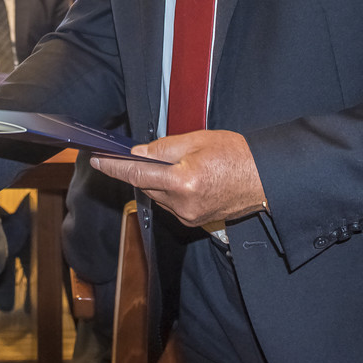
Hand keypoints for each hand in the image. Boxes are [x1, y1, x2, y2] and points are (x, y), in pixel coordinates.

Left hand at [90, 130, 266, 229]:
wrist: (265, 179)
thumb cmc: (236, 155)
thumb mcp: (198, 140)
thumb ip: (163, 148)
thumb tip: (137, 153)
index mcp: (183, 181)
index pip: (137, 174)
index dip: (114, 166)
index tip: (97, 159)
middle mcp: (183, 204)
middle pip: (145, 185)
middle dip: (137, 170)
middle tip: (129, 154)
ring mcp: (188, 216)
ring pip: (156, 195)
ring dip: (154, 180)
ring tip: (171, 164)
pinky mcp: (194, 221)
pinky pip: (169, 204)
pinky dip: (167, 190)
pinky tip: (180, 177)